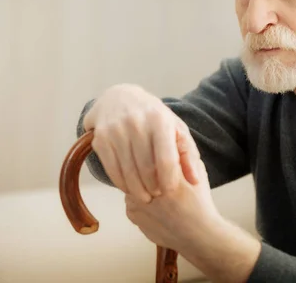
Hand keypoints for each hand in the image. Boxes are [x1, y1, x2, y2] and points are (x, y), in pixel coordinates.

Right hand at [83, 84, 200, 202]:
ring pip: (128, 172)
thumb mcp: (175, 128)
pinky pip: (111, 169)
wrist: (120, 98)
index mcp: (160, 121)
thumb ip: (188, 154)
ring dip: (137, 190)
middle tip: (157, 195)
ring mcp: (116, 130)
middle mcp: (137, 123)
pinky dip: (121, 183)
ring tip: (145, 196)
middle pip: (146, 168)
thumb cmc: (154, 118)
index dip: (169, 180)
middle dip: (153, 187)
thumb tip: (195, 181)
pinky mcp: (100, 138)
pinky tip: (129, 188)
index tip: (170, 191)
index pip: (166, 159)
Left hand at [126, 158, 260, 282]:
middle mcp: (149, 186)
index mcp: (167, 173)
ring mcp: (138, 202)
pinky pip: (130, 200)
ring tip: (157, 192)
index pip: (149, 152)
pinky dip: (139, 201)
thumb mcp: (197, 170)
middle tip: (155, 171)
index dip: (151, 151)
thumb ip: (181, 154)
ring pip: (132, 183)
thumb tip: (167, 138)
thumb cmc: (200, 202)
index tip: (156, 152)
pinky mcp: (133, 215)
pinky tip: (155, 206)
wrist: (199, 235)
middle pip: (137, 166)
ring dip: (140, 184)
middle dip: (143, 166)